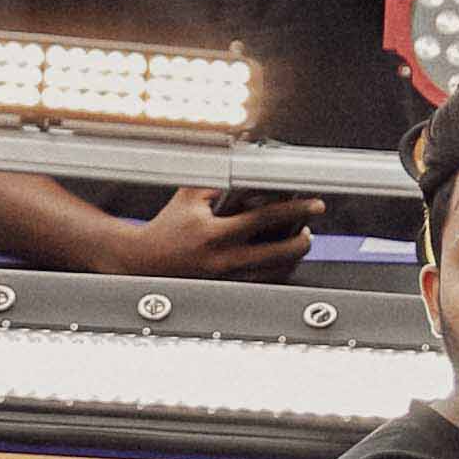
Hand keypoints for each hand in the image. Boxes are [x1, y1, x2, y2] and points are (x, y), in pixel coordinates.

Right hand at [140, 183, 315, 277]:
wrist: (144, 259)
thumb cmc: (169, 224)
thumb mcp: (192, 194)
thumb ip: (223, 180)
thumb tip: (256, 169)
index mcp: (214, 233)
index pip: (264, 218)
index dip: (294, 210)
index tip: (313, 204)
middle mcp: (222, 259)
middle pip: (277, 254)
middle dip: (301, 241)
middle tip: (308, 229)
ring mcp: (225, 278)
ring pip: (273, 273)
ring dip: (292, 257)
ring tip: (298, 242)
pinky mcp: (225, 288)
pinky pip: (262, 282)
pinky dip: (278, 270)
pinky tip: (283, 259)